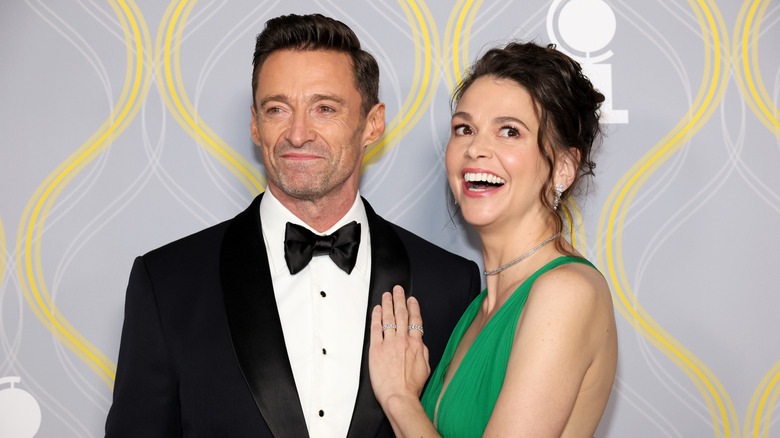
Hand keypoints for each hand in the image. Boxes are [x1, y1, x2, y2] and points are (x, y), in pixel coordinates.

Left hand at [369, 285, 430, 408]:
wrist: (399, 396)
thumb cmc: (411, 387)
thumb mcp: (426, 367)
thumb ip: (423, 351)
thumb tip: (420, 341)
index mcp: (416, 344)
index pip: (415, 320)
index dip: (413, 307)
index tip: (411, 300)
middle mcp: (403, 341)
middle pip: (401, 315)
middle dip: (399, 299)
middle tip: (397, 289)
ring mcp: (389, 344)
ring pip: (388, 319)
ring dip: (387, 304)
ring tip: (386, 295)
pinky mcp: (376, 349)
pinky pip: (376, 329)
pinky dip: (376, 318)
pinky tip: (376, 310)